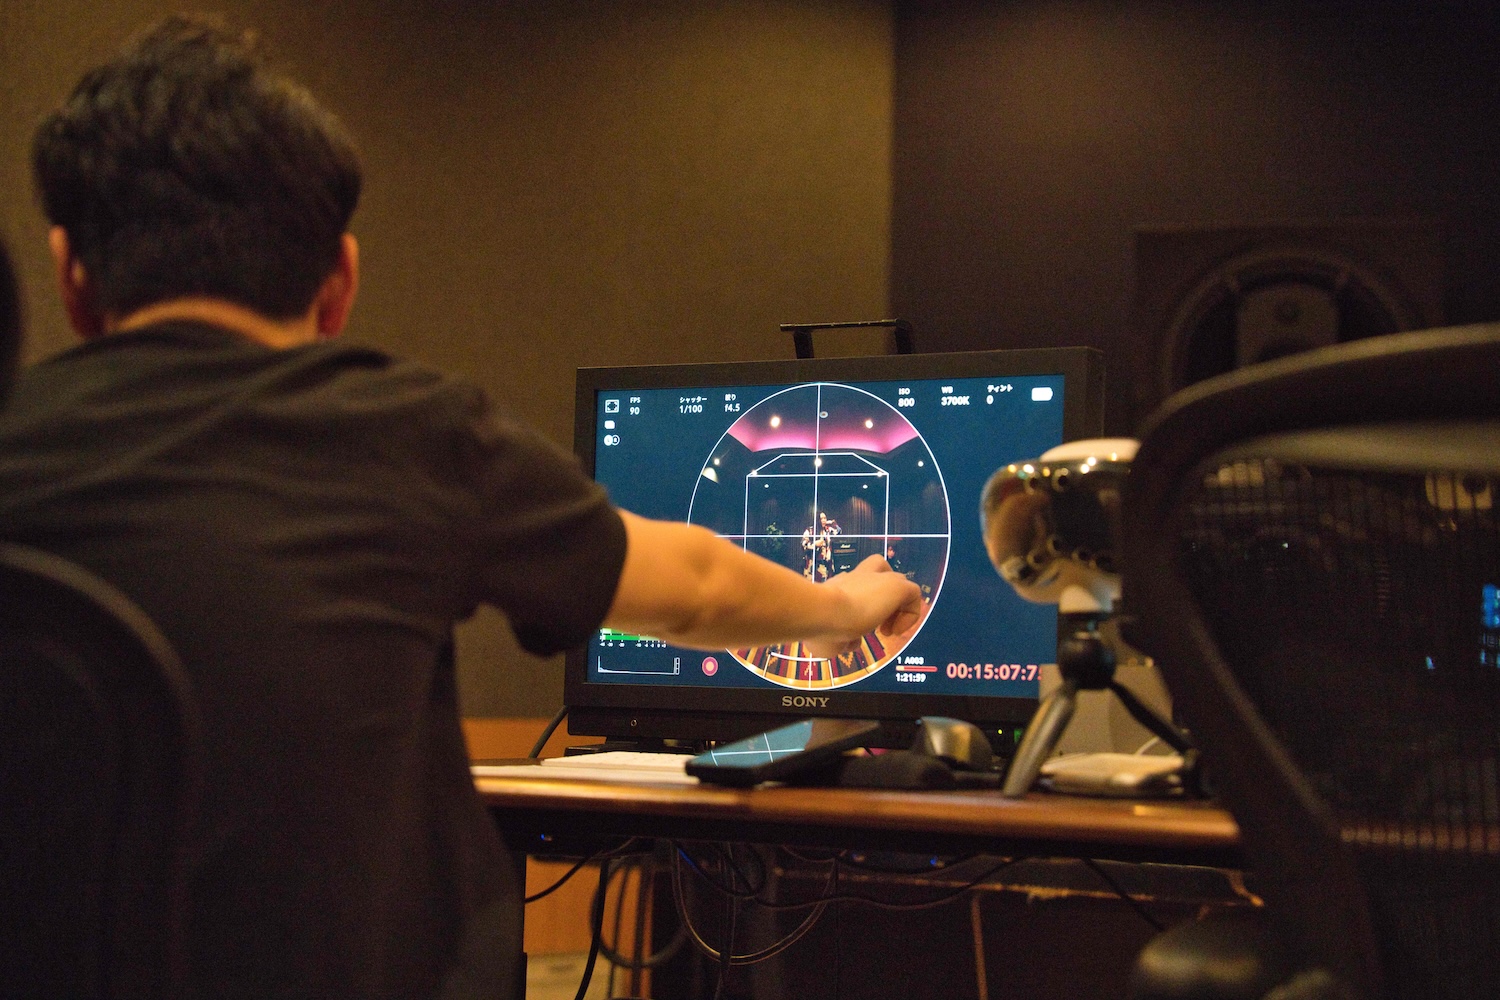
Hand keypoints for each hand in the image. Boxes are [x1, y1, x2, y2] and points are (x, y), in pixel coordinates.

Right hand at [809, 555, 923, 658]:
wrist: (822, 613)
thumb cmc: (818, 627)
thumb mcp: (827, 639)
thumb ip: (840, 639)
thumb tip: (852, 641)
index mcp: (837, 588)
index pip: (852, 586)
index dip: (857, 608)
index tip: (853, 631)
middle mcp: (856, 579)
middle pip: (875, 572)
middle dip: (879, 600)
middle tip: (872, 625)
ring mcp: (877, 579)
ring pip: (896, 578)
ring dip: (895, 605)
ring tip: (887, 628)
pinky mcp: (896, 586)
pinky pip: (913, 594)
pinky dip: (910, 613)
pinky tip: (895, 631)